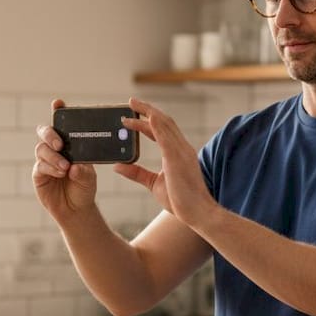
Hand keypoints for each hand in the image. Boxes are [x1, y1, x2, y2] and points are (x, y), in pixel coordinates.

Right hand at [33, 99, 97, 220]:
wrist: (76, 209)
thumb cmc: (84, 188)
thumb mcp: (89, 177)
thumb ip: (84, 170)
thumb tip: (74, 166)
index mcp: (69, 143)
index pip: (62, 124)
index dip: (58, 111)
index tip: (58, 103)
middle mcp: (54, 148)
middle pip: (44, 132)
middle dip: (50, 134)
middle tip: (60, 144)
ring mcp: (45, 160)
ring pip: (41, 149)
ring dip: (53, 157)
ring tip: (66, 167)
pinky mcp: (38, 173)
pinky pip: (40, 165)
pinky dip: (50, 168)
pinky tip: (61, 173)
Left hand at [116, 97, 217, 228]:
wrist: (198, 213)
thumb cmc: (180, 201)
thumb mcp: (153, 184)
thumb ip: (137, 173)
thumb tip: (118, 166)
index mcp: (178, 153)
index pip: (162, 131)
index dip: (148, 121)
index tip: (134, 114)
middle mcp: (181, 148)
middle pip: (164, 122)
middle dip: (147, 110)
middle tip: (131, 102)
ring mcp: (181, 151)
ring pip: (164, 124)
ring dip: (148, 112)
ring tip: (132, 104)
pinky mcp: (177, 158)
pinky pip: (165, 136)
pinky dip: (155, 124)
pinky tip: (145, 117)